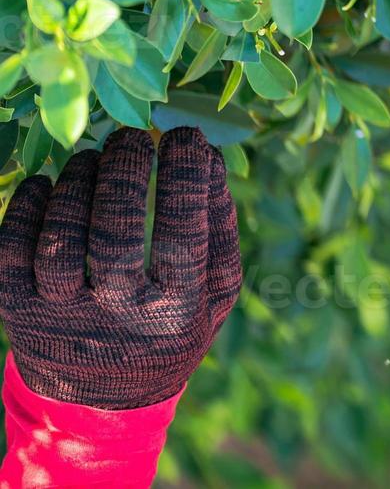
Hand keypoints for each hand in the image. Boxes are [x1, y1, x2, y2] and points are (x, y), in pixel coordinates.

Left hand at [0, 127, 241, 409]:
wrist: (103, 401)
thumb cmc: (172, 328)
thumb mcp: (215, 293)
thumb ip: (219, 229)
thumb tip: (210, 159)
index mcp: (175, 311)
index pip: (183, 230)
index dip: (184, 175)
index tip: (185, 136)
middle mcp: (118, 317)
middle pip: (116, 232)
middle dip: (124, 171)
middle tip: (130, 138)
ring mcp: (61, 316)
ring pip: (60, 238)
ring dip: (76, 184)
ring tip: (91, 159)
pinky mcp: (16, 312)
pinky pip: (11, 251)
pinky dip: (25, 209)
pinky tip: (48, 185)